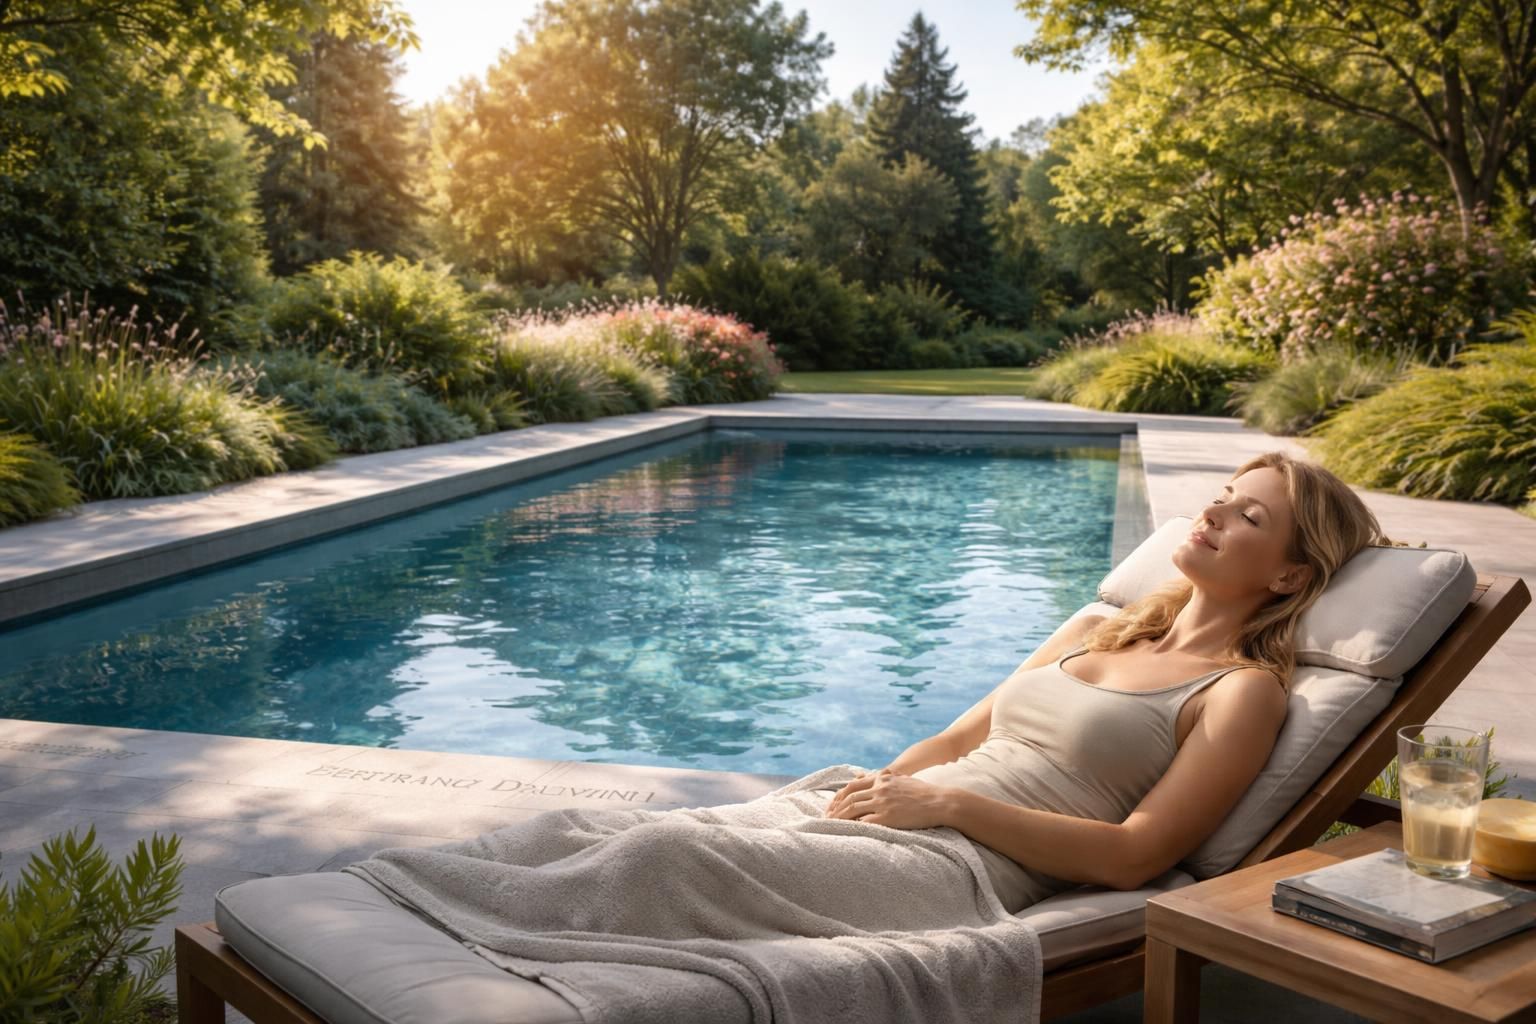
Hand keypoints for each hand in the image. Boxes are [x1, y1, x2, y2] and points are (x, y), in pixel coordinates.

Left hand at [822, 768, 953, 829]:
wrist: (940, 801)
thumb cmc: (923, 792)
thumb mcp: (901, 779)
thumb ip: (885, 777)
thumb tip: (872, 774)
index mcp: (882, 779)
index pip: (852, 786)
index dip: (839, 796)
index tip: (831, 805)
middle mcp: (880, 789)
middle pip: (849, 798)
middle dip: (835, 808)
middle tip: (825, 817)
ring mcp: (883, 803)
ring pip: (853, 809)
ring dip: (839, 818)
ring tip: (830, 826)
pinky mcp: (888, 817)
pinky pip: (865, 822)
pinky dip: (853, 826)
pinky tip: (847, 831)